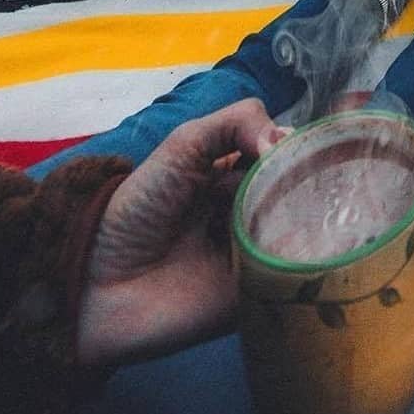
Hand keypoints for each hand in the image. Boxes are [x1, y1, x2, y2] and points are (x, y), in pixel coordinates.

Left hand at [76, 99, 287, 366]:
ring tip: (293, 211)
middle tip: (298, 182)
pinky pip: (296, 269)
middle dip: (305, 180)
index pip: (287, 153)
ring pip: (306, 225)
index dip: (299, 147)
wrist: (102, 283)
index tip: (311, 146)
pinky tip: (293, 241)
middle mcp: (255, 208)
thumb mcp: (183, 146)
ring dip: (305, 215)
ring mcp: (260, 250)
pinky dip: (300, 252)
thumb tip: (286, 138)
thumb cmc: (138, 208)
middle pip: (302, 187)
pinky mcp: (261, 290)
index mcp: (239, 173)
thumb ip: (236, 123)